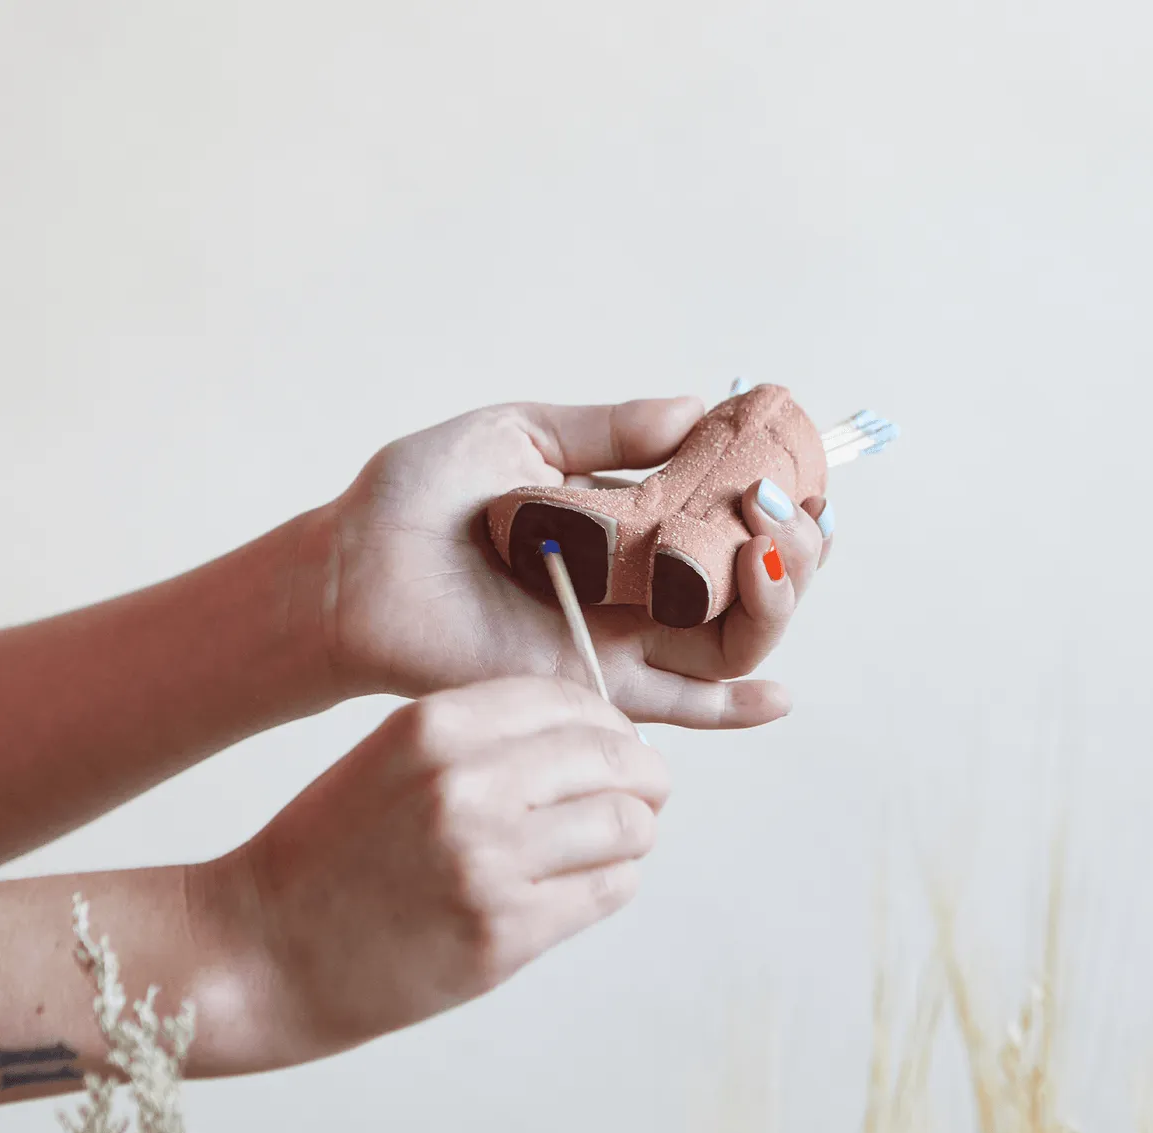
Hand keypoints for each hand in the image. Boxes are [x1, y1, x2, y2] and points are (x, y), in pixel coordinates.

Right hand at [216, 676, 668, 1061]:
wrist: (260, 949)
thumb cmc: (330, 849)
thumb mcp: (396, 756)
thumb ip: (488, 736)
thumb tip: (598, 738)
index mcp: (435, 726)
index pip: (573, 700)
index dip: (610, 724)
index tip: (616, 746)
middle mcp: (467, 784)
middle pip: (615, 759)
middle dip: (644, 777)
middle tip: (644, 795)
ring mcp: (489, 862)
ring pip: (627, 825)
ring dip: (634, 833)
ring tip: (614, 844)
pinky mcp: (504, 934)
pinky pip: (610, 889)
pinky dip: (613, 881)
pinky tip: (585, 883)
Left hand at [315, 396, 829, 727]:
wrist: (352, 570)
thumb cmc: (418, 500)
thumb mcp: (519, 436)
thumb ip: (607, 431)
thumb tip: (697, 405)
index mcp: (621, 522)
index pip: (721, 514)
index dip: (771, 494)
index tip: (799, 464)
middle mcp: (632, 583)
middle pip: (744, 581)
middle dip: (792, 549)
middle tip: (790, 510)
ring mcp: (617, 634)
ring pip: (728, 639)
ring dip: (775, 603)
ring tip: (778, 554)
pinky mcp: (591, 680)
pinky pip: (675, 704)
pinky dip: (730, 707)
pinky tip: (779, 698)